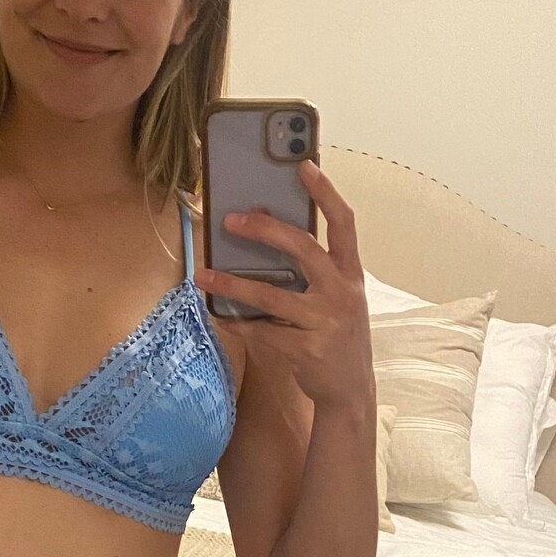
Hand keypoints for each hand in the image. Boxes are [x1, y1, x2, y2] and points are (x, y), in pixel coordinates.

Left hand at [198, 160, 374, 412]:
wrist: (351, 392)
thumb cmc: (336, 336)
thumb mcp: (337, 299)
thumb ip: (314, 272)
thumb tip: (266, 239)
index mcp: (350, 274)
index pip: (343, 223)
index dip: (325, 192)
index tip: (303, 164)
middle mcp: (341, 293)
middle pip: (303, 249)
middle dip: (266, 230)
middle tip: (231, 219)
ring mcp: (325, 323)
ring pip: (271, 296)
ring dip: (233, 285)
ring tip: (204, 276)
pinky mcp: (306, 350)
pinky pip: (261, 331)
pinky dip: (238, 323)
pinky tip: (220, 316)